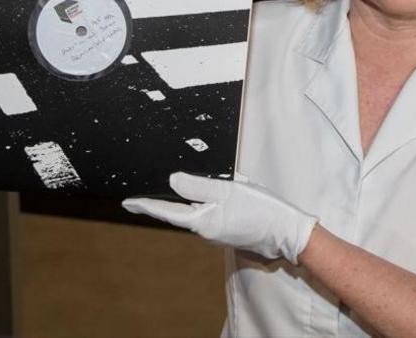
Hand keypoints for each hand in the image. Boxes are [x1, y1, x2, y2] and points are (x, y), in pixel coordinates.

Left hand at [122, 172, 317, 264]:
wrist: (286, 232)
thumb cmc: (260, 210)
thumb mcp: (228, 191)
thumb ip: (198, 186)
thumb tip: (172, 181)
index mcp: (201, 222)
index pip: (167, 211)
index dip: (146, 205)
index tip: (128, 203)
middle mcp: (206, 231)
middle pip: (181, 212)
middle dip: (171, 201)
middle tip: (152, 193)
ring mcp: (218, 233)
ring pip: (198, 212)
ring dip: (196, 200)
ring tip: (197, 189)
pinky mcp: (229, 231)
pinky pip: (212, 215)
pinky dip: (210, 204)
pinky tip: (221, 196)